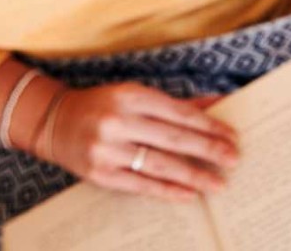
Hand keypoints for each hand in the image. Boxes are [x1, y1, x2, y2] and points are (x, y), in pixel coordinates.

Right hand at [46, 83, 237, 201]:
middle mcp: (119, 121)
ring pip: (159, 164)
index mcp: (130, 96)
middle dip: (208, 150)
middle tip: (234, 159)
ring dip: (193, 174)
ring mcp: (108, 149)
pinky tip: (188, 194)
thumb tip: (217, 102)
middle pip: (173, 138)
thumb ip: (175, 102)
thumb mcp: (136, 95)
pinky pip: (141, 184)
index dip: (209, 125)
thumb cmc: (104, 106)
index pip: (179, 112)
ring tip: (217, 183)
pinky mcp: (100, 174)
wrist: (56, 122)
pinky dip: (167, 190)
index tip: (232, 135)